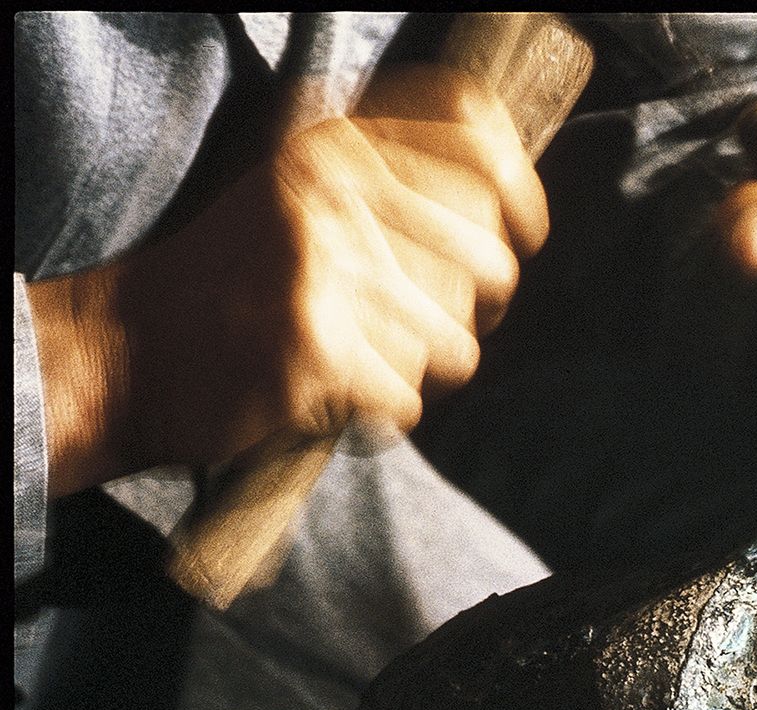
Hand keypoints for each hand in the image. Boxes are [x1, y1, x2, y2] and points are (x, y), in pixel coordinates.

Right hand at [31, 64, 546, 497]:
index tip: (521, 239)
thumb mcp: (306, 194)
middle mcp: (334, 189)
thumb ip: (399, 184)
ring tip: (365, 357)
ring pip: (459, 339)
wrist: (127, 351)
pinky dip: (382, 413)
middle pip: (491, 258)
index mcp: (338, 143)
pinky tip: (333, 391)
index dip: (523, 198)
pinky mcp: (317, 343)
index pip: (481, 141)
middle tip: (423, 327)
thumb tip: (512, 206)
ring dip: (423, 368)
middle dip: (475, 309)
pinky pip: (410, 396)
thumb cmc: (237, 282)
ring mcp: (325, 264)